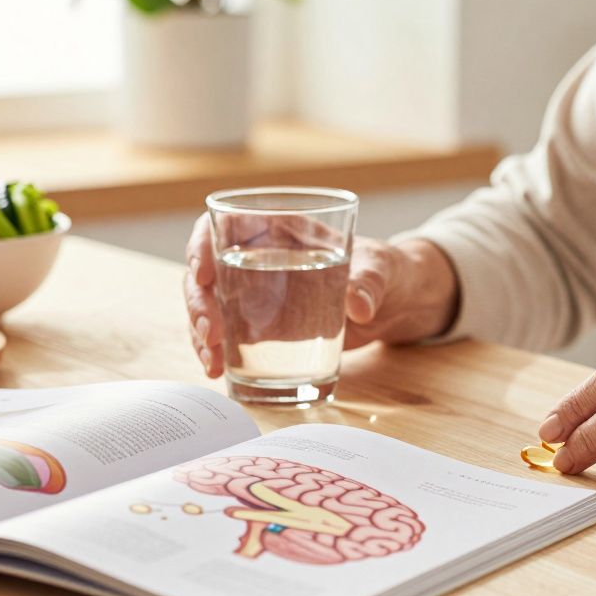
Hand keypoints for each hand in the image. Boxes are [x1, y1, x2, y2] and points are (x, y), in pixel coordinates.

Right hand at [183, 213, 459, 376]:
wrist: (397, 302)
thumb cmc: (387, 269)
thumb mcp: (382, 270)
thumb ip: (370, 282)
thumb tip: (360, 306)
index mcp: (281, 229)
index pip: (226, 225)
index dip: (203, 245)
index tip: (202, 274)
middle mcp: (259, 256)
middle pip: (208, 272)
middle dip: (199, 302)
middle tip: (210, 333)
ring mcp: (257, 293)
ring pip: (210, 306)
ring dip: (202, 332)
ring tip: (212, 361)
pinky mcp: (264, 324)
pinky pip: (228, 333)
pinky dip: (217, 351)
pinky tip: (217, 370)